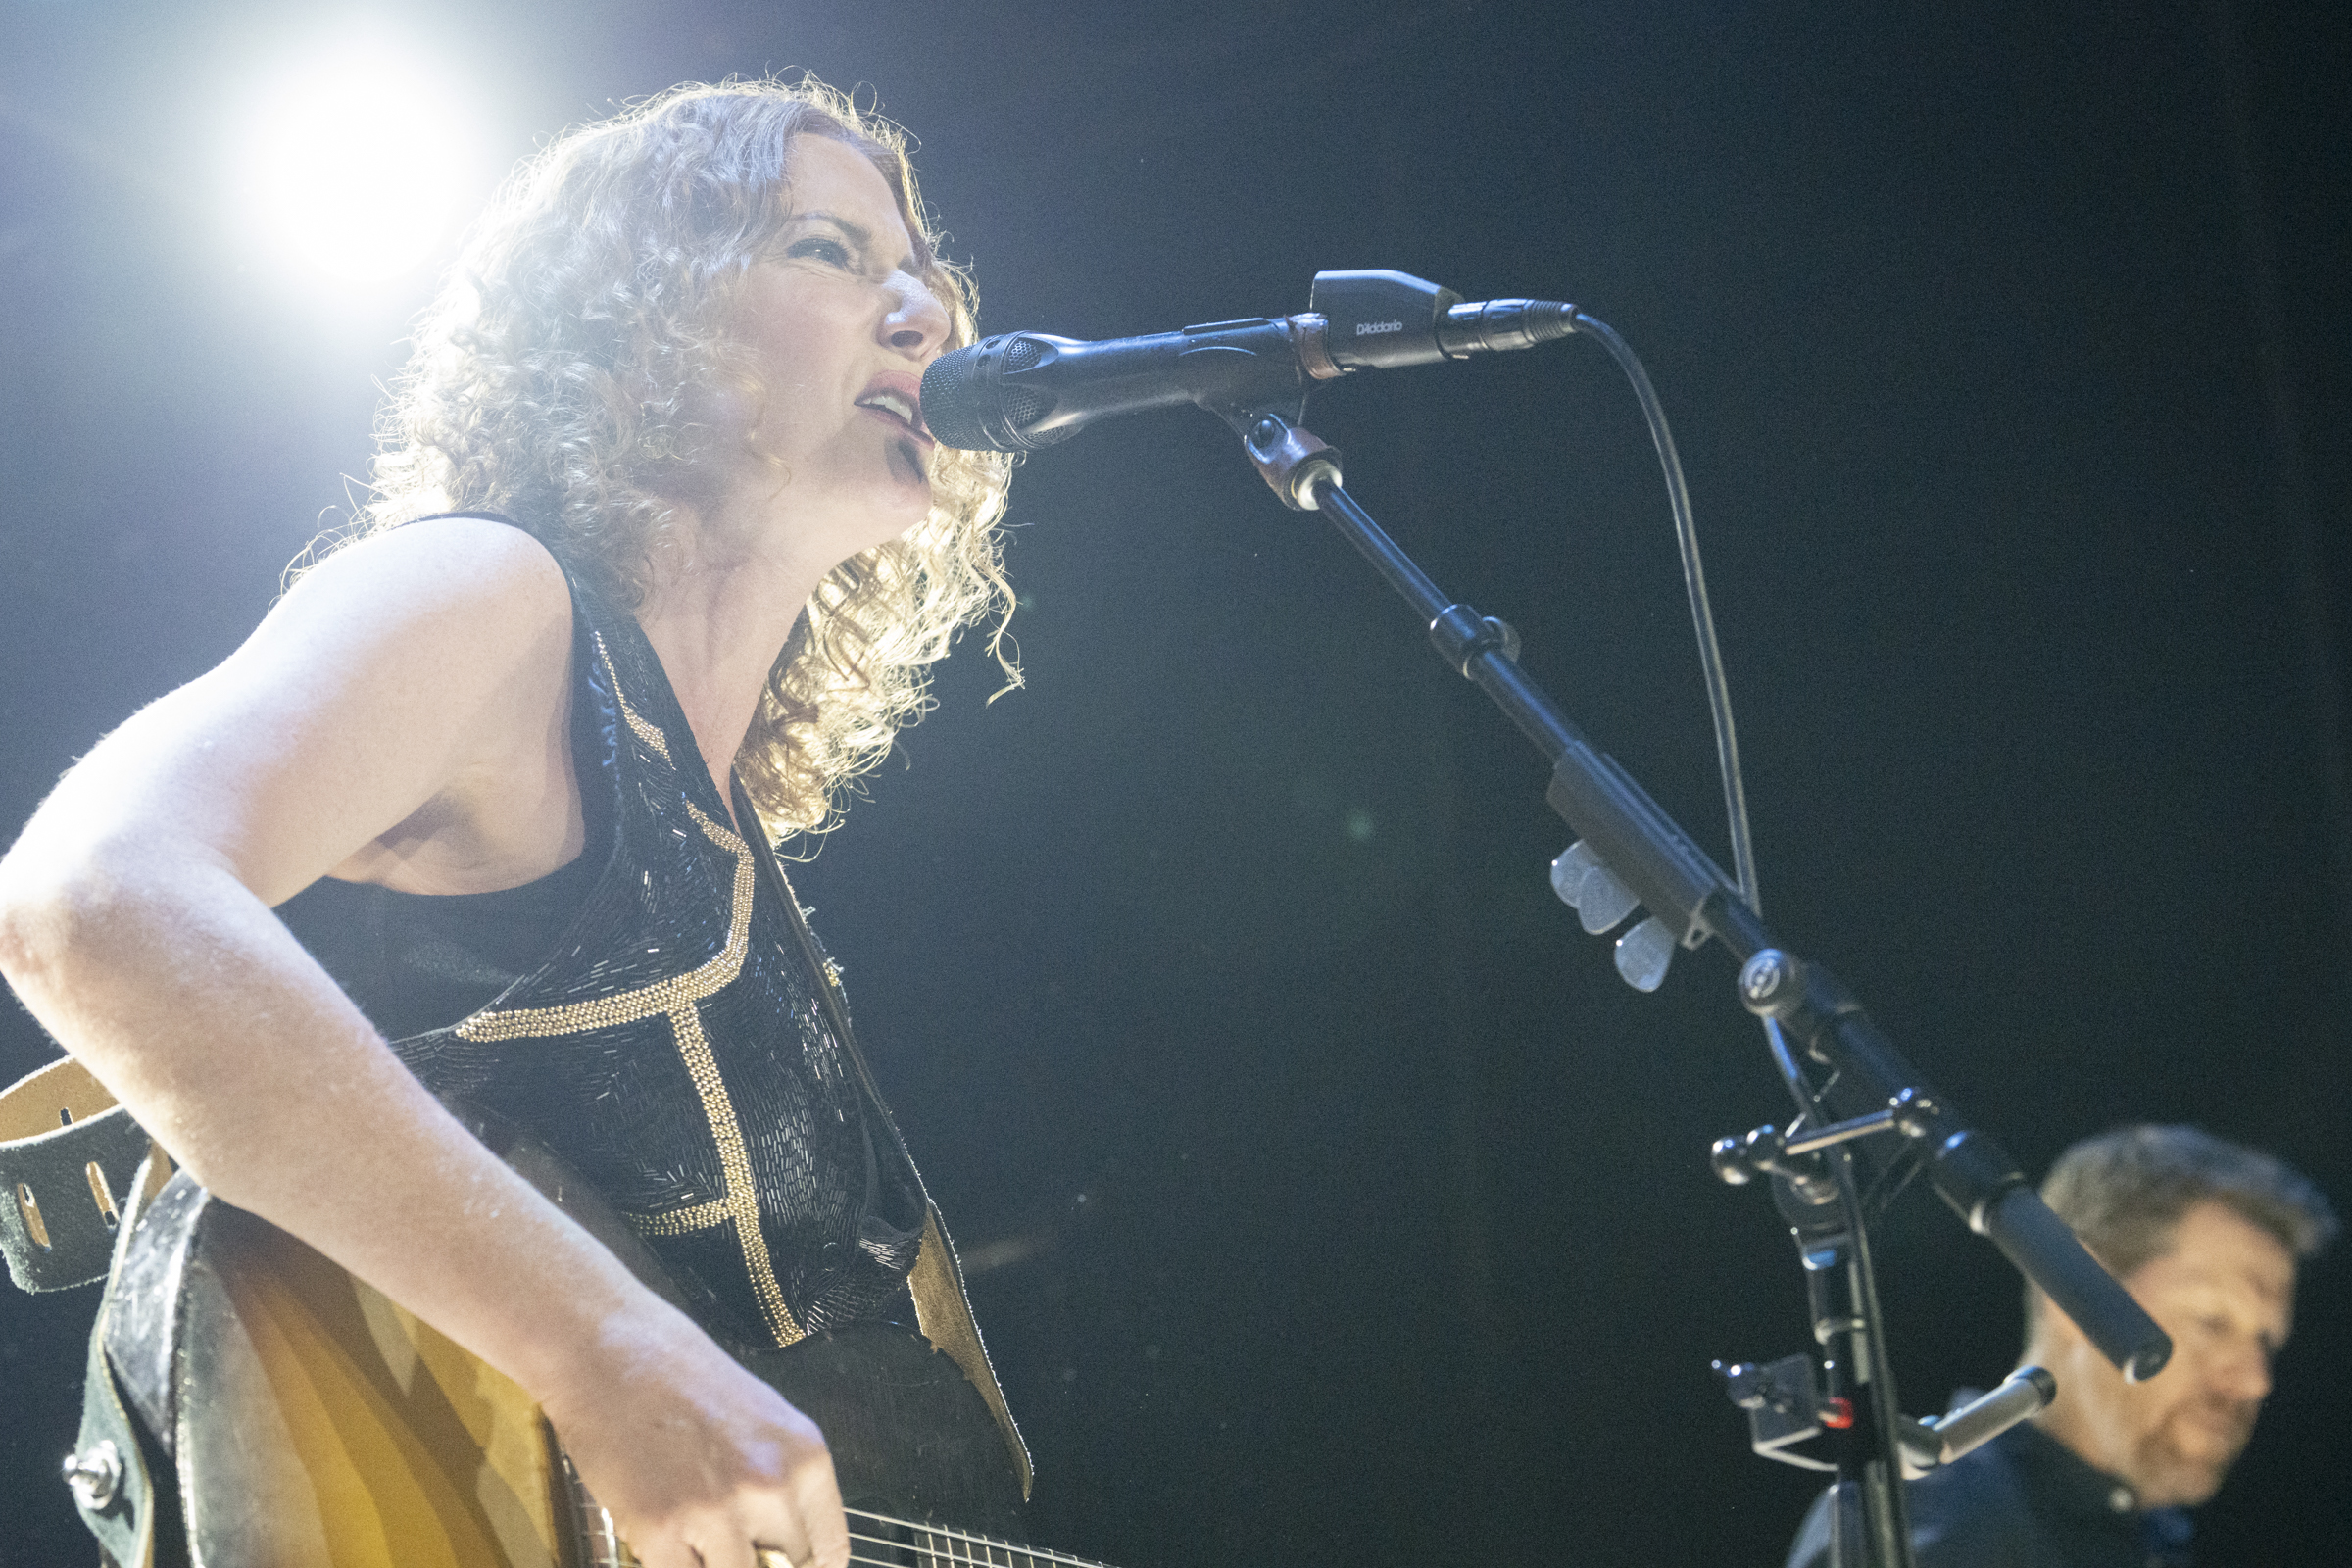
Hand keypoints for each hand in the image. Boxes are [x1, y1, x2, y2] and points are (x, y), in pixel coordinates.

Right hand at [540, 1302, 849, 1567]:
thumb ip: (783, 1481)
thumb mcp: (763, 1421)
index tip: (776, 1562)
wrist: (610, 1350)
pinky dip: (670, 1564)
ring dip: (710, 1563)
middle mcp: (771, 1487)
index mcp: (806, 1458)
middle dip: (754, 1564)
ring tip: (691, 1537)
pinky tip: (659, 1535)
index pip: (828, 1553)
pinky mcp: (659, 1529)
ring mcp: (716, 1511)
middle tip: (725, 1542)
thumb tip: (790, 1543)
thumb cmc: (683, 1377)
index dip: (800, 1566)